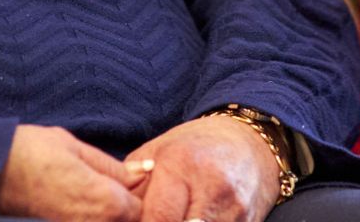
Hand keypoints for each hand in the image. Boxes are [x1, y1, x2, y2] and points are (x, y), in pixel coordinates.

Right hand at [0, 124, 145, 221]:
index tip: (127, 178)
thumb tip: (144, 171)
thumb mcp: (76, 147)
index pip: (139, 208)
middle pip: (124, 221)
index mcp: (105, 201)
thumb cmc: (32, 153)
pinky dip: (87, 216)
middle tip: (103, 184)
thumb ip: (113, 166)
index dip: (136, 192)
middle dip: (122, 206)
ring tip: (82, 190)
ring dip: (104, 211)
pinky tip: (73, 201)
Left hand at [124, 115, 281, 221]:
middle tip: (152, 220)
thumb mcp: (159, 153)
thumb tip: (110, 212)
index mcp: (181, 163)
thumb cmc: (196, 149)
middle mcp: (212, 185)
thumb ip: (133, 185)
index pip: (156, 219)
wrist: (250, 144)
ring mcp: (234, 209)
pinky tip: (189, 219)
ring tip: (172, 217)